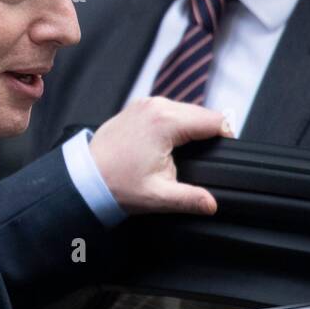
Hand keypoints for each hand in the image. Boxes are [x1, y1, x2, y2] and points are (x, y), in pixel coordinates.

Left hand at [88, 97, 231, 214]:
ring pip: (184, 109)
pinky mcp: (137, 108)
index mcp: (166, 121)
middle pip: (201, 112)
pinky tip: (168, 145)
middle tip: (205, 160)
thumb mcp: (159, 196)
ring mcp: (144, 104)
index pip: (214, 120)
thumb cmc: (116, 185)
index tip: (224, 155)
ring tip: (185, 154)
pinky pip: (167, 110)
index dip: (225, 137)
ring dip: (190, 128)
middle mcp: (156, 105)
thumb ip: (191, 199)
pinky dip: (174, 124)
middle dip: (207, 134)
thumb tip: (212, 204)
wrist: (84, 178)